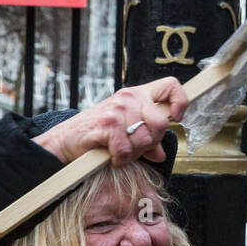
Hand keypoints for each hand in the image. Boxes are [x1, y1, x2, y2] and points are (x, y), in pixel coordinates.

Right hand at [35, 77, 186, 166]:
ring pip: (144, 140)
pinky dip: (121, 159)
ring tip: (120, 151)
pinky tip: (112, 157)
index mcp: (139, 94)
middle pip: (161, 123)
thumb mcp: (127, 132)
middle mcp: (130, 98)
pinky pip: (126, 150)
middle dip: (152, 141)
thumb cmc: (100, 133)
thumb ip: (148, 140)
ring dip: (134, 154)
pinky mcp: (107, 124)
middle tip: (136, 147)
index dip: (180, 101)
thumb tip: (161, 155)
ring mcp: (118, 110)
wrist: (66, 139)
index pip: (171, 85)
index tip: (177, 117)